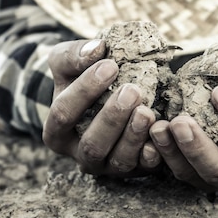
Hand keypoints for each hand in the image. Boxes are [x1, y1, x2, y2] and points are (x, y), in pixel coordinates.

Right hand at [43, 39, 161, 175]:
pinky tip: (161, 134)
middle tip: (132, 91)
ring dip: (134, 137)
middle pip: (92, 144)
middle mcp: (79, 154)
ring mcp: (107, 165)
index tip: (110, 65)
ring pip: (118, 160)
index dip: (86, 90)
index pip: (64, 114)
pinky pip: (144, 168)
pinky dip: (153, 154)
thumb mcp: (68, 63)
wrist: (101, 98)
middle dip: (112, 118)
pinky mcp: (134, 169)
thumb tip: (97, 48)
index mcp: (56, 131)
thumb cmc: (79, 78)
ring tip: (147, 111)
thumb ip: (75, 54)